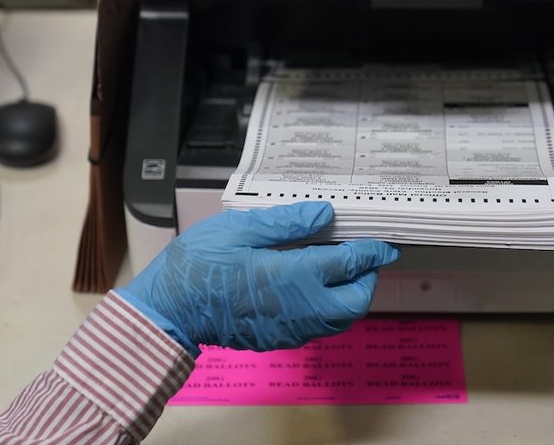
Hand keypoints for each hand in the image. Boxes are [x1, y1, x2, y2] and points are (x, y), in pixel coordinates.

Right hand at [116, 201, 398, 356]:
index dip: (373, 251)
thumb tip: (323, 214)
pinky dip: (330, 309)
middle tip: (365, 255)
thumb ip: (286, 222)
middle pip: (357, 300)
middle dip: (368, 277)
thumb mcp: (238, 229)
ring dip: (350, 295)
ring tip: (342, 269)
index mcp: (294, 276)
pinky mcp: (280, 339)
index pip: (350, 263)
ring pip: (341, 319)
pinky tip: (315, 287)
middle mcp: (301, 308)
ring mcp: (292, 328)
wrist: (167, 312)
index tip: (386, 243)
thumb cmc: (197, 267)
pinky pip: (319, 327)